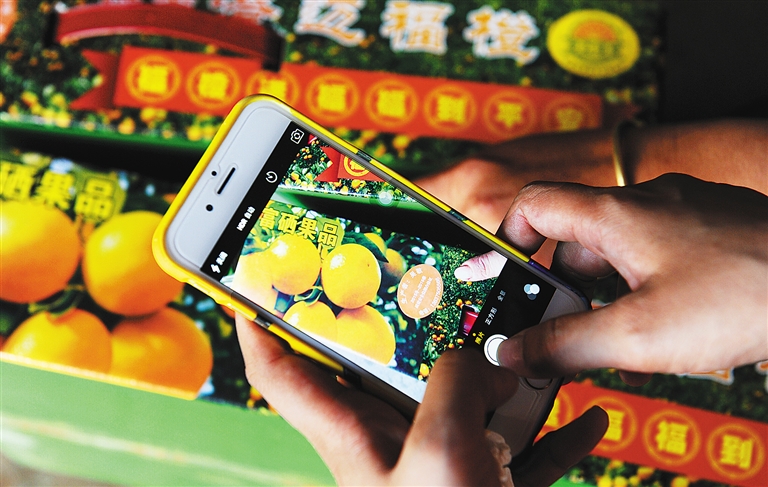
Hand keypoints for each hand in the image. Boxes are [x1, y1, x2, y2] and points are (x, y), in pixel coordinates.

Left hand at [235, 314, 606, 485]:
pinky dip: (550, 433)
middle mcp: (391, 445)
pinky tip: (584, 419)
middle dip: (422, 332)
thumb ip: (457, 385)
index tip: (257, 284)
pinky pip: (518, 449)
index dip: (263, 326)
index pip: (284, 372)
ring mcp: (440, 467)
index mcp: (353, 434)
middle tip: (449, 290)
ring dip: (503, 380)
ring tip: (537, 348)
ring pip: (465, 405)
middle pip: (392, 371)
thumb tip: (489, 364)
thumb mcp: (442, 451)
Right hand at [490, 174, 767, 381]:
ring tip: (618, 339)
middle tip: (564, 334)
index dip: (508, 240)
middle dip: (562, 289)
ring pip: (618, 251)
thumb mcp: (637, 335)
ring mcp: (683, 214)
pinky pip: (656, 256)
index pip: (534, 205)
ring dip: (604, 295)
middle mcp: (646, 203)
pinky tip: (661, 326)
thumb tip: (512, 352)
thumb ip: (563, 344)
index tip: (505, 280)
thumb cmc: (744, 296)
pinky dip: (641, 289)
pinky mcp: (713, 233)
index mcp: (614, 214)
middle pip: (575, 238)